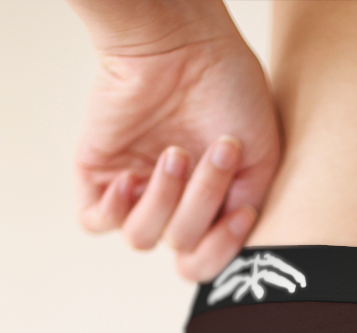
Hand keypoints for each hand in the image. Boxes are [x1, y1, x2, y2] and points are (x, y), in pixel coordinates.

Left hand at [75, 30, 278, 281]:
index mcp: (212, 211)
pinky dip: (114, 209)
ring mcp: (137, 191)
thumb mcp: (261, 159)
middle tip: (214, 153)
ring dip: (164, 200)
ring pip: (141, 239)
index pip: (207, 263)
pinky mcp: (99, 173)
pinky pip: (95, 221)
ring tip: (174, 154)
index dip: (223, 249)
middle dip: (201, 204)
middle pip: (181, 247)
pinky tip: (132, 177)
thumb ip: (247, 207)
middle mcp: (174, 207)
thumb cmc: (231, 91)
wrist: (187, 45)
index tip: (239, 209)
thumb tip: (221, 238)